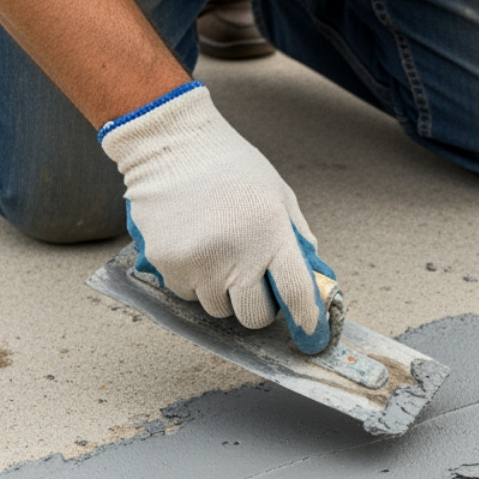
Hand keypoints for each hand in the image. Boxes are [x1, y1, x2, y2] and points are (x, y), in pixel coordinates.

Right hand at [99, 82, 335, 353]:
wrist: (170, 145)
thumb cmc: (230, 167)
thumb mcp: (279, 195)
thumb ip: (297, 238)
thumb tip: (312, 278)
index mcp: (271, 233)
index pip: (296, 293)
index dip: (306, 319)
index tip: (310, 333)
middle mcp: (236, 253)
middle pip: (253, 316)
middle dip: (258, 308)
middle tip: (253, 283)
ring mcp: (198, 262)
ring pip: (217, 309)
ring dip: (222, 293)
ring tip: (217, 255)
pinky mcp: (167, 263)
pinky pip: (186, 294)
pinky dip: (192, 281)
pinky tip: (192, 248)